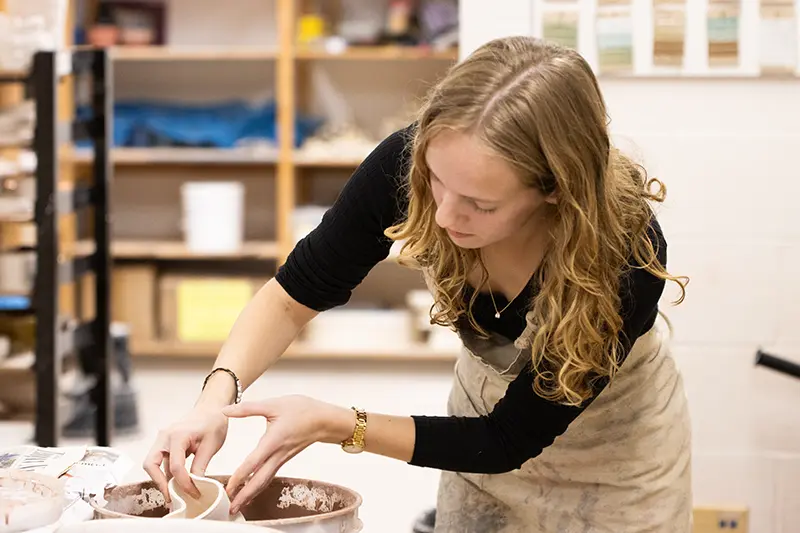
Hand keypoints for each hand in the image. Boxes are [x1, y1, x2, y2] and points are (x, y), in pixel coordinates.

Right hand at [143, 405, 228, 501]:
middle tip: (171, 498)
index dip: (184, 484)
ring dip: (162, 479)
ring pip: (153, 464)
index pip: (176, 466)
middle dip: (159, 483)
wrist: (211, 409)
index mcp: (177, 435)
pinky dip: (166, 473)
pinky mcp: (164, 444)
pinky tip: (178, 482)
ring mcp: (162, 440)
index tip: (194, 493)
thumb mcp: (211, 445)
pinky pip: (160, 461)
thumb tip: (195, 486)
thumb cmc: (212, 422)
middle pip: (150, 464)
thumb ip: (200, 466)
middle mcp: (164, 437)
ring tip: (176, 493)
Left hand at [222, 395, 353, 514]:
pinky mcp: (284, 459)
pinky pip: (269, 477)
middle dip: (244, 496)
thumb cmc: (302, 410)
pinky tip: (252, 490)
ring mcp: (282, 459)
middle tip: (231, 508)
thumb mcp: (274, 404)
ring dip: (250, 494)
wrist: (324, 419)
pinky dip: (259, 486)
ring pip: (264, 481)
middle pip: (259, 481)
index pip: (253, 463)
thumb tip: (227, 410)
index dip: (240, 476)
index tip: (228, 487)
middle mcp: (278, 454)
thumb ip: (248, 408)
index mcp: (273, 440)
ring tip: (238, 505)